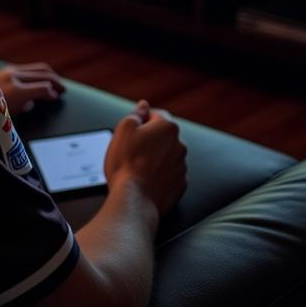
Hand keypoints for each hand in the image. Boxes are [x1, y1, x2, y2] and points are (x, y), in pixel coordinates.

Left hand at [0, 62, 65, 113]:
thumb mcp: (10, 115)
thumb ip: (25, 105)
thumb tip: (34, 101)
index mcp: (15, 91)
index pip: (43, 88)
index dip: (53, 93)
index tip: (57, 98)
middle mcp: (13, 77)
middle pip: (43, 74)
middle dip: (55, 81)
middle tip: (63, 89)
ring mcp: (9, 71)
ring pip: (37, 68)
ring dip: (49, 75)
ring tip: (56, 83)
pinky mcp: (6, 69)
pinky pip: (28, 68)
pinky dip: (38, 73)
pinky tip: (41, 79)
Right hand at [104, 100, 187, 215]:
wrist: (134, 200)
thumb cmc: (126, 164)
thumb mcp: (124, 129)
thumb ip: (136, 114)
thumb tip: (143, 106)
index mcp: (168, 128)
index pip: (156, 114)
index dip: (142, 120)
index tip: (132, 131)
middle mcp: (180, 145)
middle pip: (163, 136)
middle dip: (149, 140)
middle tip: (131, 150)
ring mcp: (181, 167)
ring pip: (166, 155)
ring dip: (155, 158)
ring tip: (137, 167)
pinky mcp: (180, 185)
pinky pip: (169, 174)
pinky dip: (160, 175)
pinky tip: (146, 179)